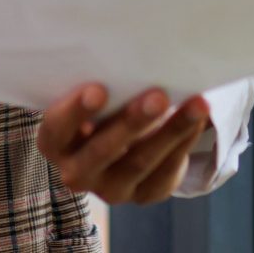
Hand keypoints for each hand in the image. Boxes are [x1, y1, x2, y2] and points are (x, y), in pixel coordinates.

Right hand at [35, 84, 212, 205]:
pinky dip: (184, 142)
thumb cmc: (101, 106)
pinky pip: (166, 171)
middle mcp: (76, 172)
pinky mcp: (144, 194)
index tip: (98, 89)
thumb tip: (130, 58)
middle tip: (158, 96)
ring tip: (196, 105)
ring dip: (171, 132)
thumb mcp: (91, 99)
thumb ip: (98, 87)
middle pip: (102, 150)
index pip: (56, 129)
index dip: (75, 111)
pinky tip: (199, 120)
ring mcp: (110, 190)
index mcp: (54, 143)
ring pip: (141, 162)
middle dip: (132, 123)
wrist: (121, 143)